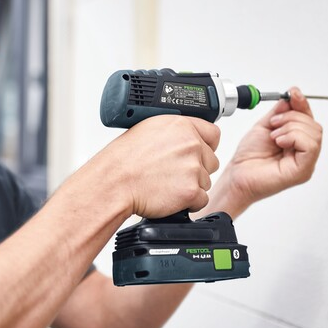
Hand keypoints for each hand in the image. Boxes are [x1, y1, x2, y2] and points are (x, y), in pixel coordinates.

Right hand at [95, 115, 220, 217]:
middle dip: (197, 169)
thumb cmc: (123, 160)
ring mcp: (193, 167)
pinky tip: (170, 196)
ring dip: (191, 186)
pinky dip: (189, 203)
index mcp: (181, 125)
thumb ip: (173, 133)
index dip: (206, 146)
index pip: (213, 134)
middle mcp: (190, 144)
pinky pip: (202, 200)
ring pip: (206, 181)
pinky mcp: (191, 190)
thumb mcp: (147, 130)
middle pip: (211, 161)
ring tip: (167, 184)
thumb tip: (184, 139)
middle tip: (175, 173)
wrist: (114, 183)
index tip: (199, 153)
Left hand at [217, 87, 321, 213]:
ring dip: (291, 127)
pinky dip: (293, 137)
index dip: (302, 104)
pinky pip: (310, 146)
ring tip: (274, 135)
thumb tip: (292, 96)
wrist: (237, 174)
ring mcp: (306, 163)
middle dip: (293, 117)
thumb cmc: (249, 157)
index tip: (293, 92)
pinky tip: (279, 141)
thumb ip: (280, 112)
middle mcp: (305, 154)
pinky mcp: (302, 171)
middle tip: (273, 124)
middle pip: (314, 125)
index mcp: (298, 142)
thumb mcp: (265, 126)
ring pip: (314, 133)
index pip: (310, 120)